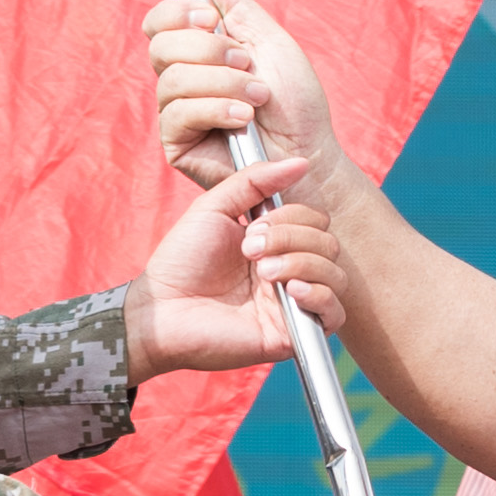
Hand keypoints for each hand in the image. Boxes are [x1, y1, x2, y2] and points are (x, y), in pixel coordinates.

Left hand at [121, 156, 341, 372]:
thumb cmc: (181, 262)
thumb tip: (301, 162)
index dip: (291, 217)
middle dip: (292, 238)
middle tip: (250, 250)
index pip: (315, 220)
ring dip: (300, 262)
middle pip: (328, 243)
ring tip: (262, 271)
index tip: (251, 226)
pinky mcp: (292, 333)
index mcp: (275, 242)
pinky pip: (333, 313)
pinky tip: (290, 289)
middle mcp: (288, 270)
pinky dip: (319, 294)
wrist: (161, 310)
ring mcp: (292, 302)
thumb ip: (254, 181)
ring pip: (334, 273)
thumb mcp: (214, 207)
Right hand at [139, 0, 351, 196]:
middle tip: (247, 62)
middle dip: (208, 49)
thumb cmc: (296, 105)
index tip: (211, 17)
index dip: (177, 12)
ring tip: (257, 96)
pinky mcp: (178, 145)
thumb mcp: (272, 44)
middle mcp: (182, 81)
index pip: (161, 23)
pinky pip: (178, 114)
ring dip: (223, 83)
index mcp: (200, 53)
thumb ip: (239, 8)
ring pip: (173, 80)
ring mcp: (177, 113)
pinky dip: (215, 109)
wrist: (308, 155)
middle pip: (160, 46)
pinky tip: (243, 119)